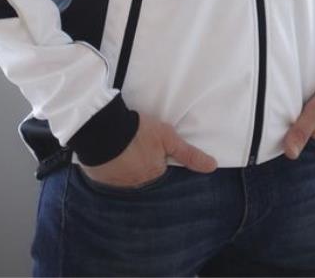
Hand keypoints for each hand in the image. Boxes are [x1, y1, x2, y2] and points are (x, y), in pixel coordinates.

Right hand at [80, 112, 217, 187]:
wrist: (103, 129)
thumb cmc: (138, 131)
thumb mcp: (168, 137)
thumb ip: (189, 154)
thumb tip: (212, 166)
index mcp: (154, 174)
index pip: (159, 169)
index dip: (155, 156)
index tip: (149, 146)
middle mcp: (138, 184)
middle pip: (143, 175)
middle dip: (140, 164)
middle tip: (134, 146)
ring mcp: (118, 184)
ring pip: (125, 177)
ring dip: (125, 168)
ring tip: (120, 150)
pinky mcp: (101, 181)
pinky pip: (109, 178)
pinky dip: (110, 170)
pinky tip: (108, 157)